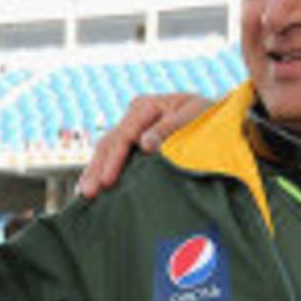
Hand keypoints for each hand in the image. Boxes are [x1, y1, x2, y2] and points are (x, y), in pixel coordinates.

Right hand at [77, 93, 210, 197]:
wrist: (217, 118)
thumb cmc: (208, 115)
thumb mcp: (193, 115)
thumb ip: (169, 128)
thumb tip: (144, 145)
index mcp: (146, 106)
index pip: (124, 135)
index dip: (114, 160)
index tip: (108, 181)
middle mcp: (134, 116)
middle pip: (109, 143)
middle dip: (97, 169)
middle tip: (88, 193)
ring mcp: (131, 129)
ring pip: (106, 150)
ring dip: (94, 172)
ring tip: (84, 194)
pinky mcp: (134, 143)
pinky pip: (113, 157)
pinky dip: (102, 171)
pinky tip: (91, 188)